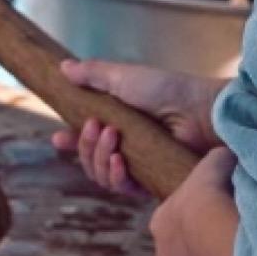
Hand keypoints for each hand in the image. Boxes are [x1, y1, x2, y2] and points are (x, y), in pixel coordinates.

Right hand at [51, 59, 227, 191]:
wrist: (199, 110)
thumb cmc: (166, 90)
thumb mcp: (123, 77)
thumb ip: (92, 74)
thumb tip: (62, 67)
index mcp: (118, 123)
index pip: (86, 139)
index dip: (71, 142)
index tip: (58, 138)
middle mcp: (127, 146)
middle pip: (89, 160)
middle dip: (84, 146)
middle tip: (96, 127)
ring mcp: (139, 165)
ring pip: (101, 175)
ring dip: (98, 158)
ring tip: (112, 137)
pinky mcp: (152, 181)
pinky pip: (122, 188)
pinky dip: (114, 176)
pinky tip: (119, 161)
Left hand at [149, 146, 241, 255]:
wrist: (212, 223)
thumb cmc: (210, 190)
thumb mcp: (214, 163)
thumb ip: (219, 160)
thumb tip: (230, 153)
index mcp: (160, 223)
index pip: (175, 224)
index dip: (196, 219)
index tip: (214, 215)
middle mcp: (163, 254)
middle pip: (181, 254)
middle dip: (199, 248)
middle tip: (224, 238)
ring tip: (236, 255)